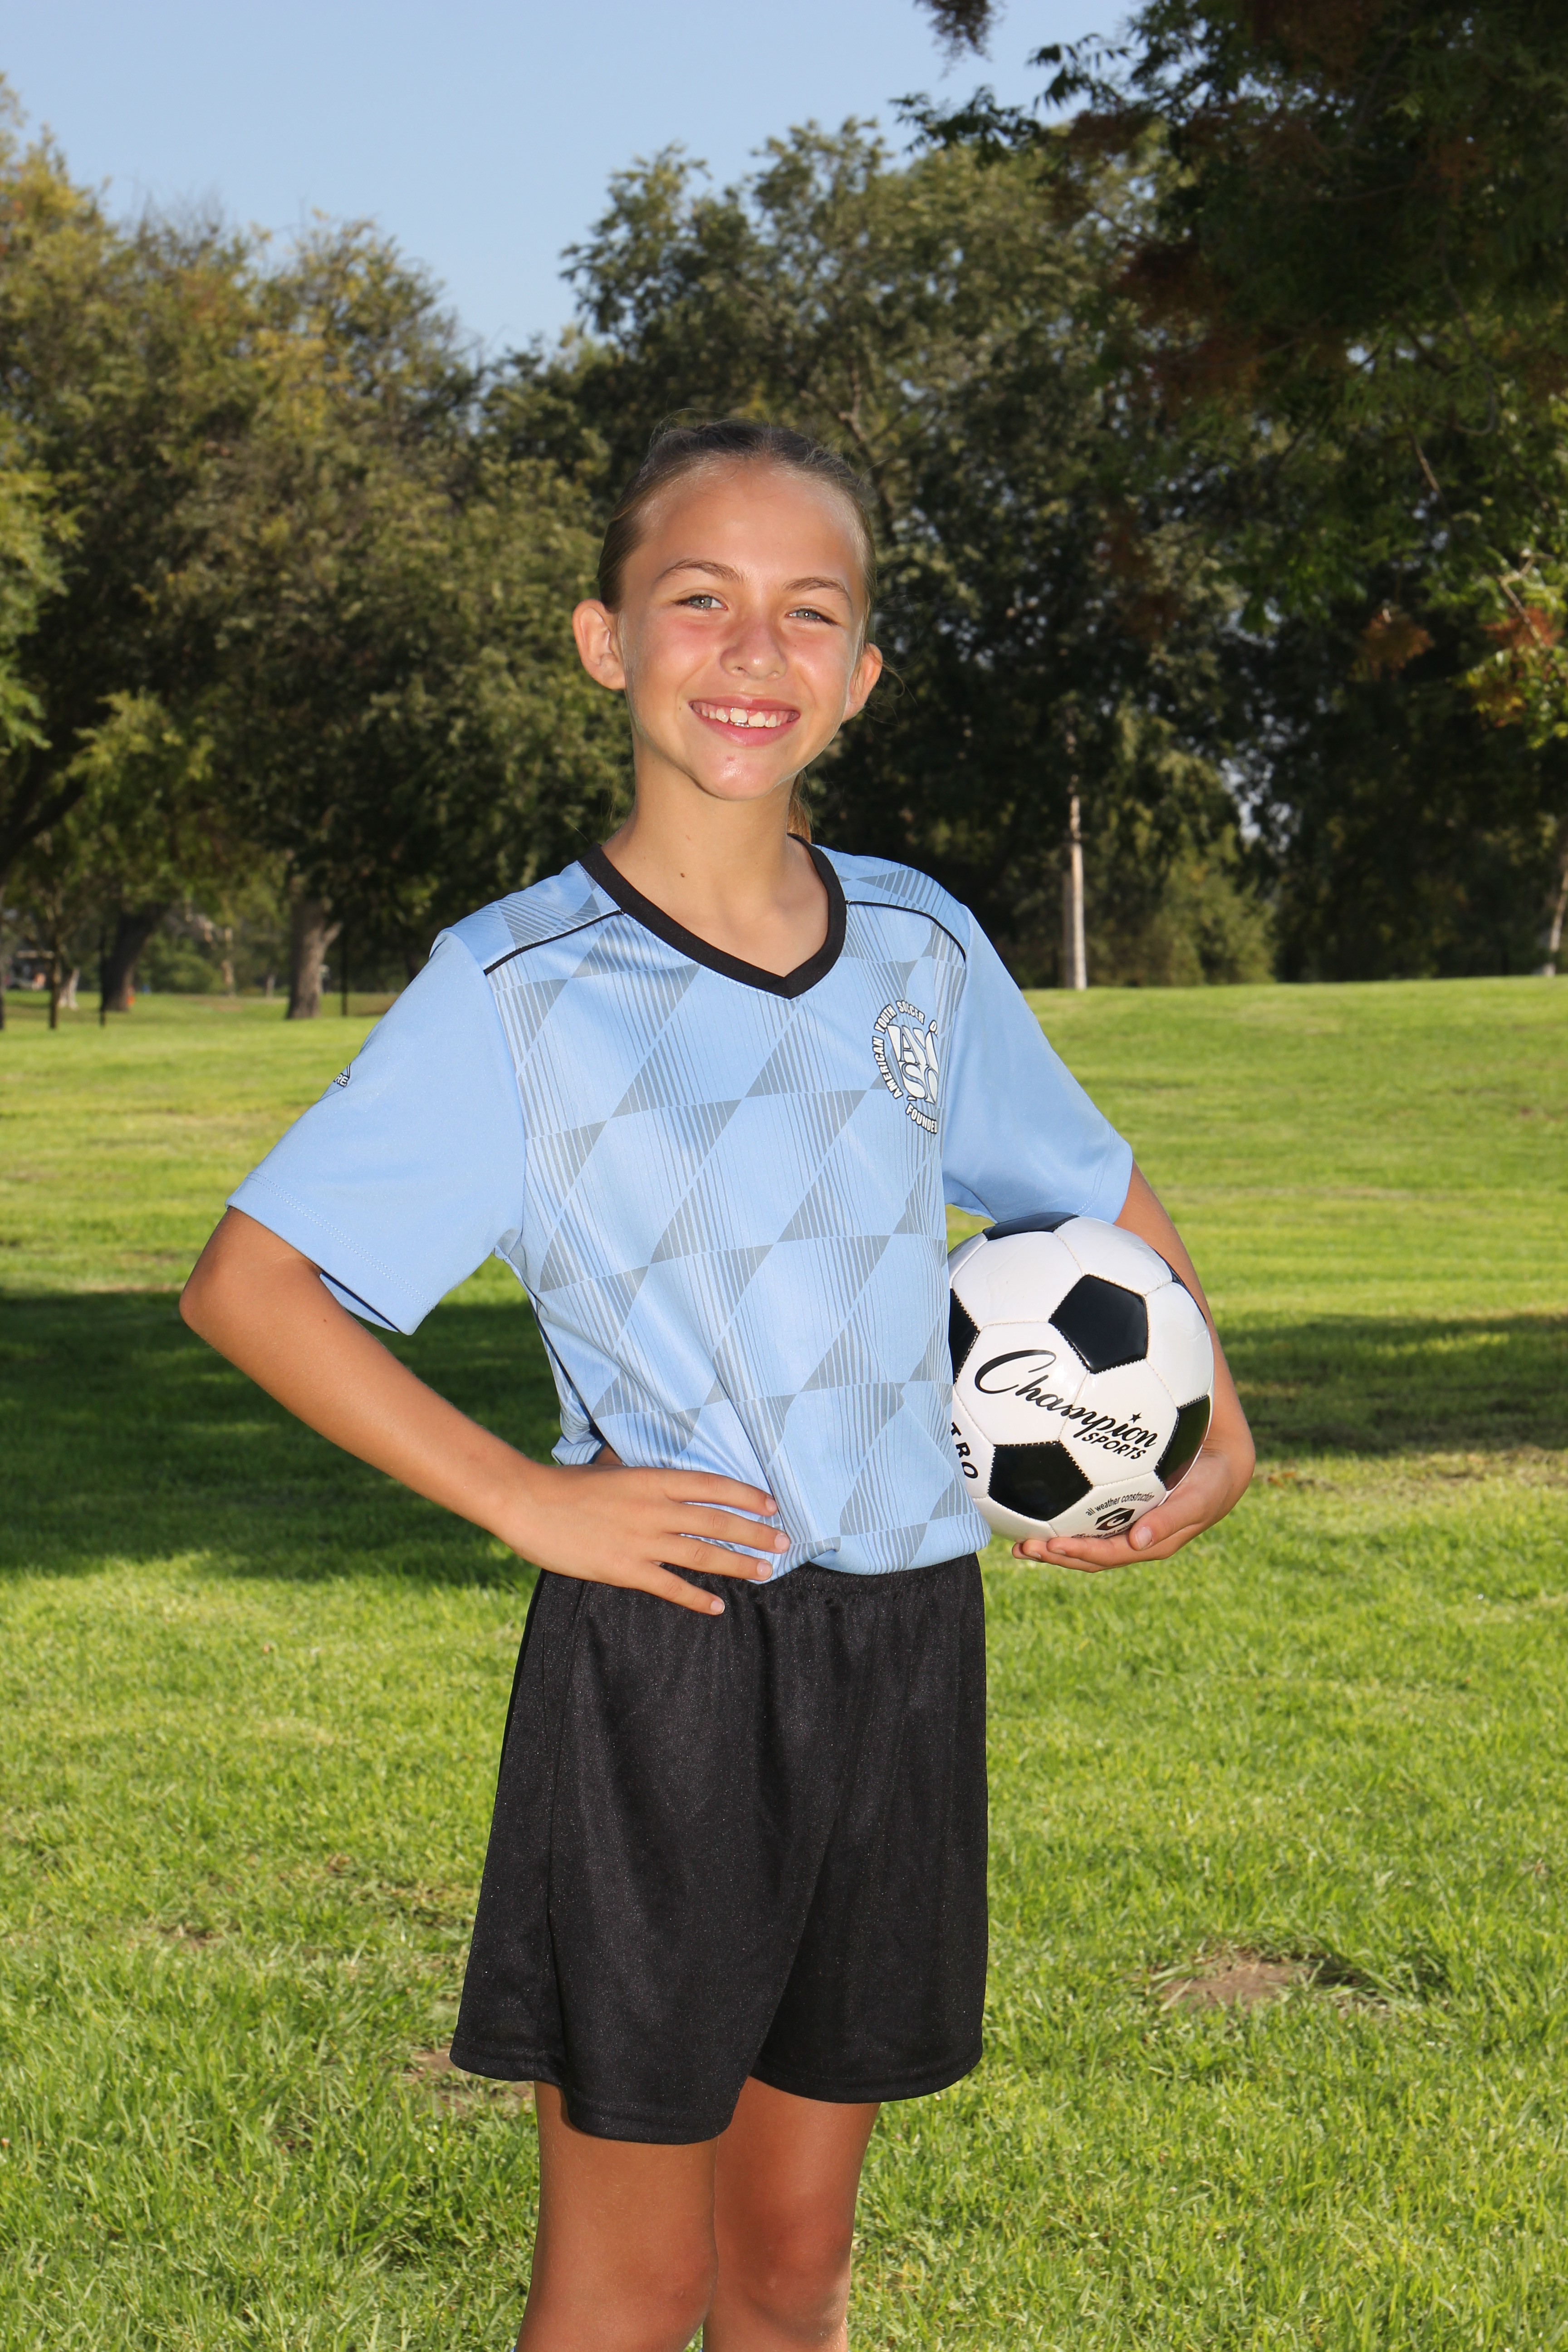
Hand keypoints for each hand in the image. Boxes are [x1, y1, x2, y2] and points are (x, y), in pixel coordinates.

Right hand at [507, 1451, 787, 1614]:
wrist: (528, 1502)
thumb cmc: (565, 1484)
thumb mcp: (609, 1467)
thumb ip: (636, 1471)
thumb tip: (647, 1466)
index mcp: (652, 1479)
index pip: (712, 1485)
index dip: (746, 1495)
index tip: (771, 1504)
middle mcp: (655, 1509)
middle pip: (717, 1521)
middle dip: (754, 1532)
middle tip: (783, 1542)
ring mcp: (642, 1541)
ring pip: (702, 1554)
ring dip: (737, 1564)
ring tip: (764, 1572)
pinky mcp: (624, 1570)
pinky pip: (670, 1587)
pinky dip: (696, 1597)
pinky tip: (717, 1606)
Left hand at [1012, 1430, 1252, 1573]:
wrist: (1222, 1468)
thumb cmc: (1211, 1482)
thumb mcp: (1197, 1499)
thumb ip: (1170, 1519)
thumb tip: (1137, 1543)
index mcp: (1149, 1544)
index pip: (1107, 1555)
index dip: (1078, 1553)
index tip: (1049, 1544)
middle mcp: (1134, 1540)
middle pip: (1088, 1555)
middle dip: (1054, 1554)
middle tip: (1020, 1547)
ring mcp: (1128, 1528)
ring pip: (1085, 1542)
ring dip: (1052, 1544)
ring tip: (1018, 1539)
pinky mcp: (1124, 1512)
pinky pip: (1089, 1522)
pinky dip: (1064, 1521)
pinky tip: (1039, 1510)